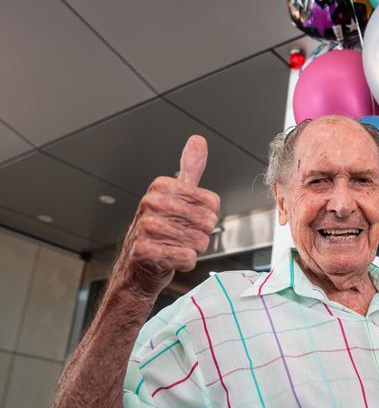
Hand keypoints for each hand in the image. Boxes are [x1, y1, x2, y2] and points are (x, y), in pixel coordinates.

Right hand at [115, 135, 219, 298]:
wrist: (138, 266)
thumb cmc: (160, 232)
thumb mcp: (176, 195)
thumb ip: (190, 168)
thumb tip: (198, 140)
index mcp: (162, 186)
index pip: (212, 203)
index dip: (207, 216)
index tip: (188, 219)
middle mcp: (152, 203)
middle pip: (207, 222)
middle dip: (200, 235)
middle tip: (182, 236)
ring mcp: (146, 226)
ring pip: (198, 241)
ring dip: (192, 249)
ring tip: (175, 247)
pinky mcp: (144, 251)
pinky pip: (185, 257)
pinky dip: (185, 263)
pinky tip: (173, 259)